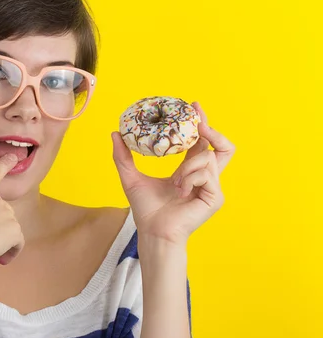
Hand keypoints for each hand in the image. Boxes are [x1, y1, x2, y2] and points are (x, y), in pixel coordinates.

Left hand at [111, 102, 234, 245]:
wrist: (152, 231)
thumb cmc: (145, 209)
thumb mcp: (131, 177)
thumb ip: (123, 156)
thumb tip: (115, 133)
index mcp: (189, 171)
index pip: (200, 142)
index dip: (200, 123)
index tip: (194, 106)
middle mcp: (204, 177)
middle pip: (222, 147)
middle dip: (213, 131)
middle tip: (199, 122)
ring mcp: (212, 188)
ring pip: (209, 159)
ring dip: (189, 166)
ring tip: (176, 182)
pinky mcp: (216, 197)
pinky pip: (206, 174)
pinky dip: (190, 178)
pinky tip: (180, 191)